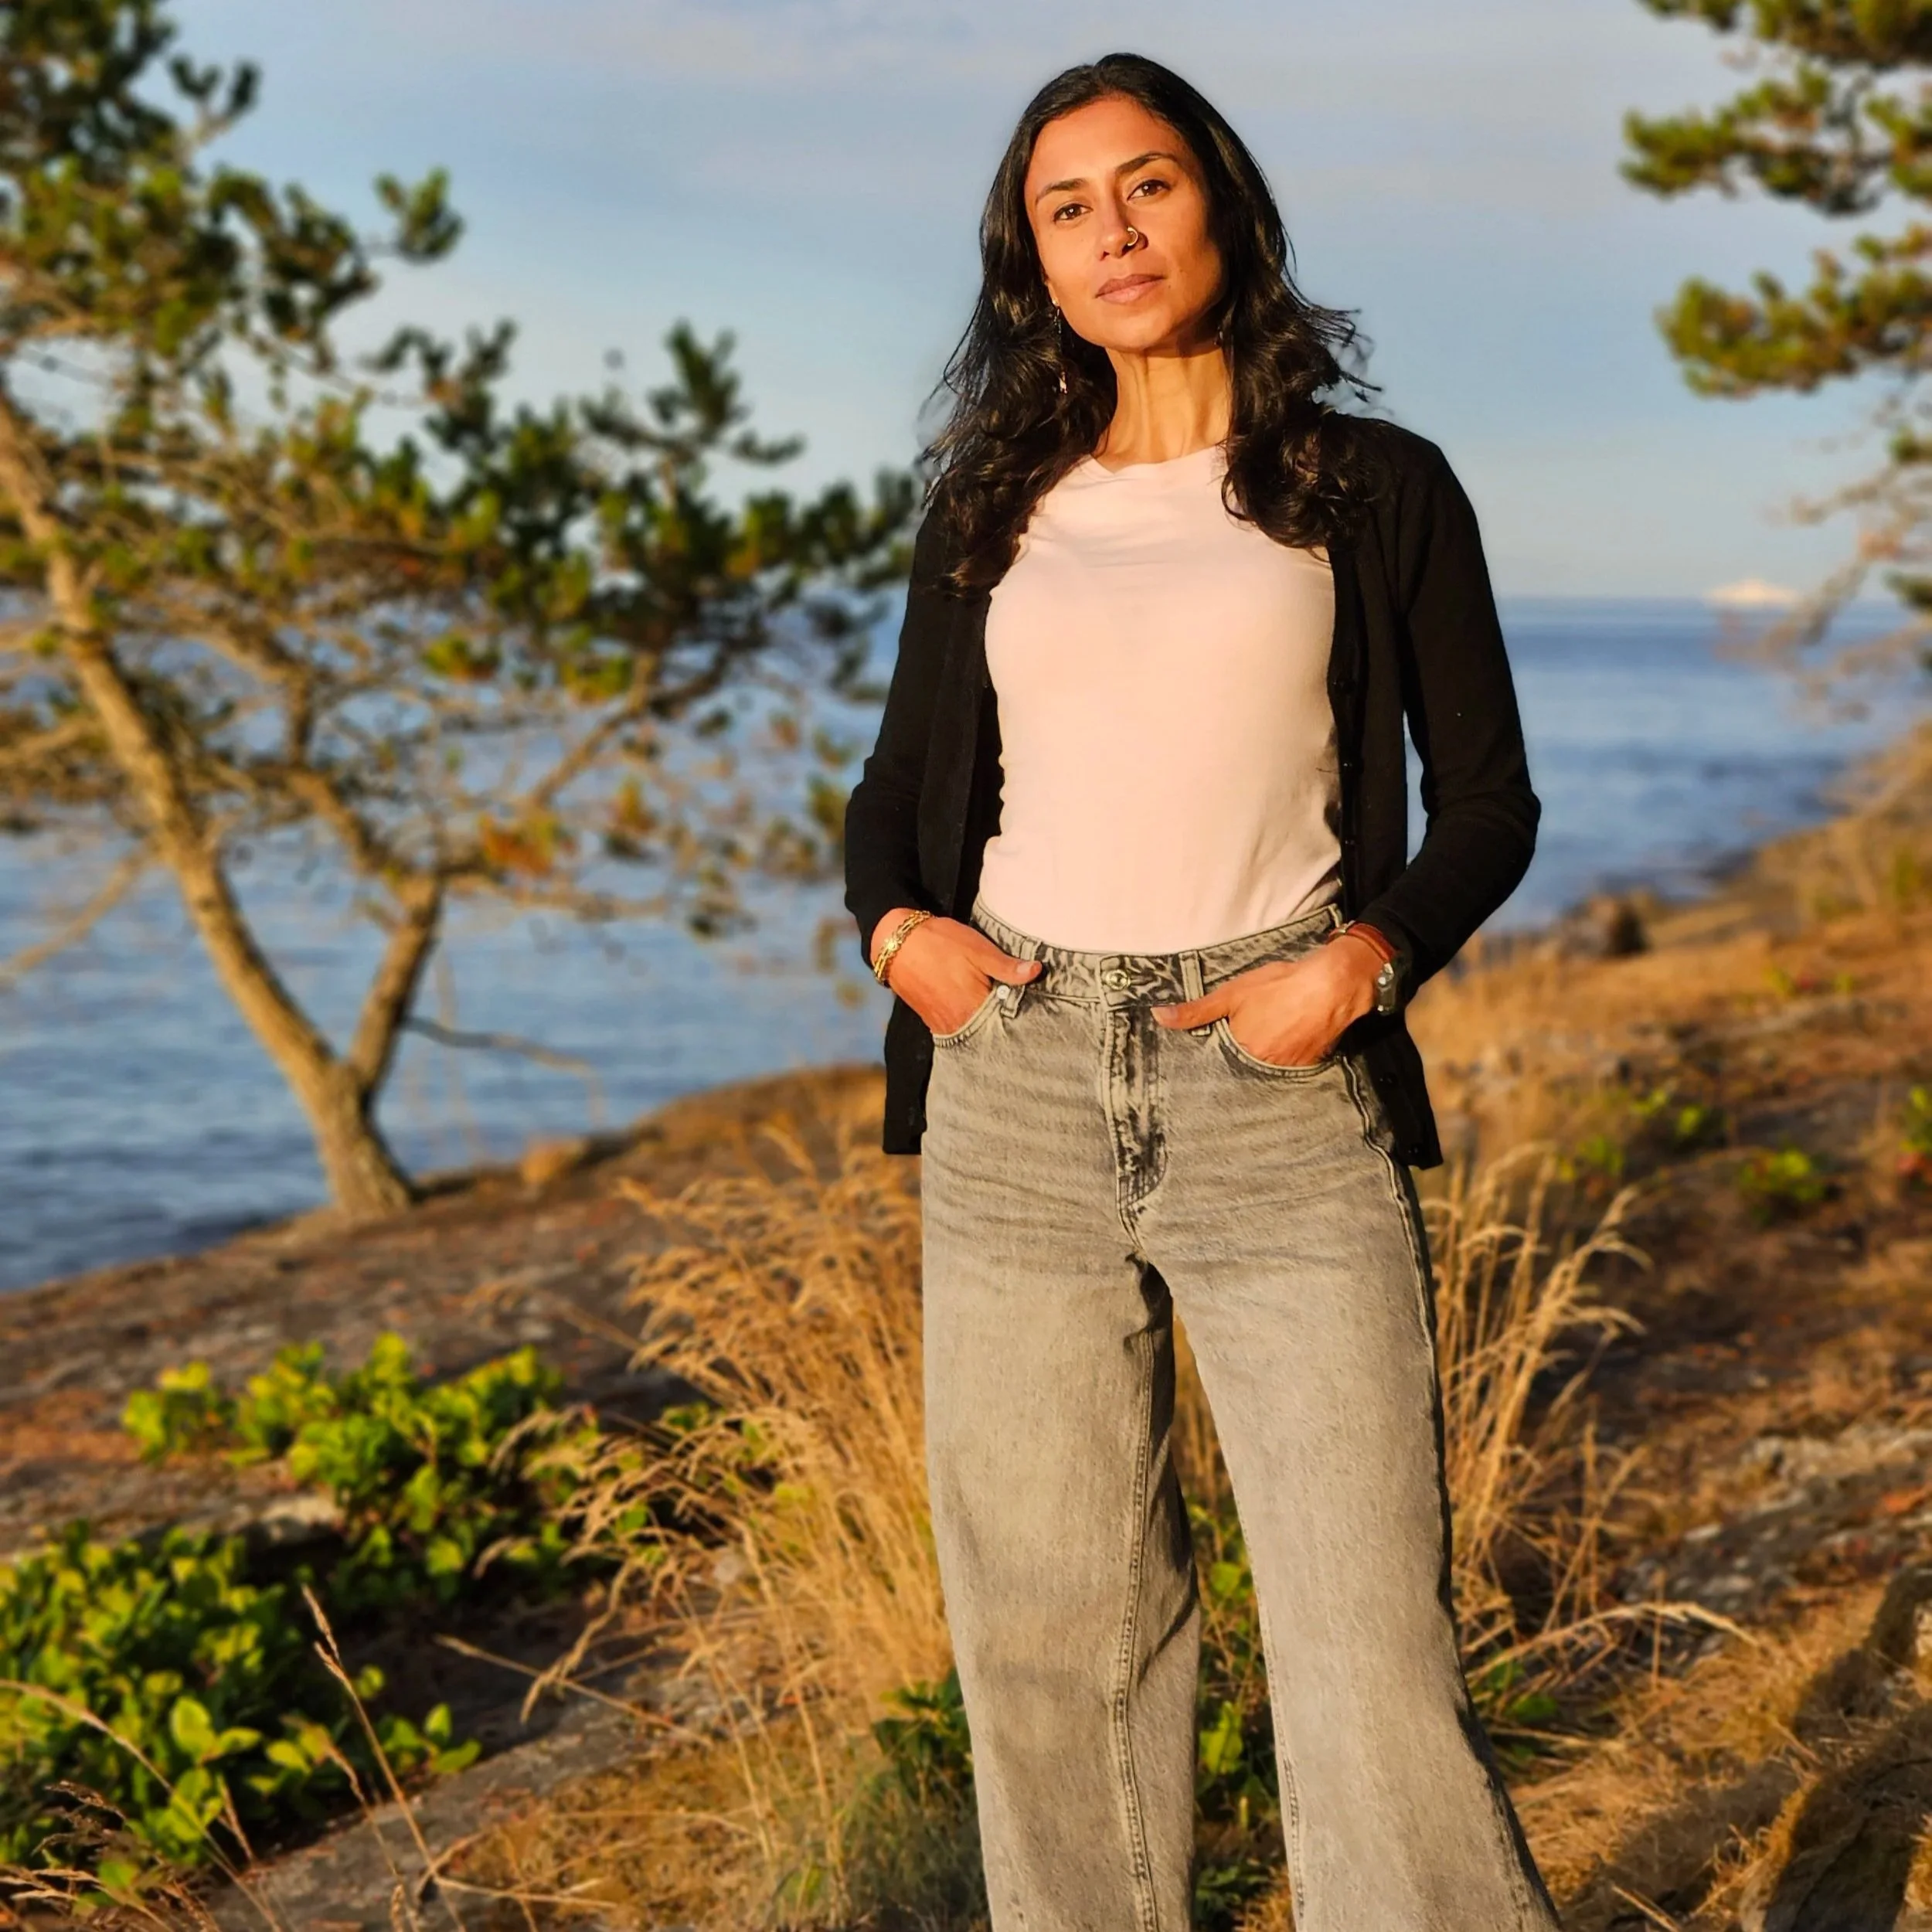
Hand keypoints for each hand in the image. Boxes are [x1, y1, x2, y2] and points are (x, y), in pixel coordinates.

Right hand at [871, 908, 1041, 1035]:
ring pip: (974, 1033)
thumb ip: (1007, 966)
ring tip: (999, 1012)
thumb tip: (1036, 971)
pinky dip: (970, 1025)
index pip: (1007, 1022)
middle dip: (1004, 1024)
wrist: (896, 944)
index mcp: (974, 1006)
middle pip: (991, 1032)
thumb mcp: (978, 949)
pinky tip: (977, 1013)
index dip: (1021, 1015)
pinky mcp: (933, 1022)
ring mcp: (944, 1025)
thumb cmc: (939, 943)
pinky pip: (958, 1030)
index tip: (1033, 1010)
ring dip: (986, 1026)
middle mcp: (959, 1023)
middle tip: (1019, 1013)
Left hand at [1151, 938, 1379, 1066]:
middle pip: (1242, 1068)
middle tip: (1244, 1041)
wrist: (1332, 986)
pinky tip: (1286, 1040)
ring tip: (1266, 1039)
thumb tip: (1159, 1017)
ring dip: (1263, 1057)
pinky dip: (1285, 1055)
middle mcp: (1262, 1067)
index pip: (1218, 1064)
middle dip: (1239, 1058)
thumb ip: (1196, 1011)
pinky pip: (1289, 1066)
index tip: (1211, 1053)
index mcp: (1239, 1051)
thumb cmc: (1279, 986)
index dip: (1216, 1056)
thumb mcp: (1232, 994)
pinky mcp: (1309, 1065)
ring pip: (1266, 1067)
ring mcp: (1287, 1068)